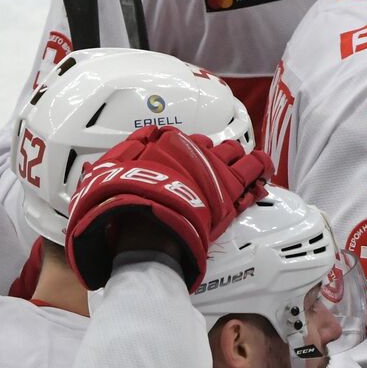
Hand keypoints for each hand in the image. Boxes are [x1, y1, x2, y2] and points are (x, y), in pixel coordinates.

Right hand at [65, 127, 272, 290]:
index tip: (185, 160)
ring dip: (239, 159)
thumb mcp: (103, 178)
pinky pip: (253, 175)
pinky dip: (260, 172)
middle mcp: (193, 153)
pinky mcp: (230, 192)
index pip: (181, 141)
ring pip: (235, 155)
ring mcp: (214, 171)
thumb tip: (107, 162)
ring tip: (246, 166)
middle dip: (213, 155)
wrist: (143, 226)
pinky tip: (264, 175)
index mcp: (164, 145)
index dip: (185, 152)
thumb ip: (112, 165)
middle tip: (214, 167)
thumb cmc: (120, 205)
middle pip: (211, 147)